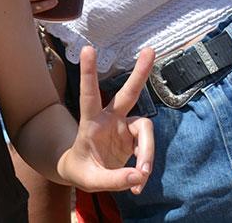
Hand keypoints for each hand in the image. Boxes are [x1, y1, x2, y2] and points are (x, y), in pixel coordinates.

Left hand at [57, 46, 154, 194]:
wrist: (83, 173)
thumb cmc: (80, 171)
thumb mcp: (90, 181)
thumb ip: (114, 180)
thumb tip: (140, 177)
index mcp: (91, 123)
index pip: (89, 95)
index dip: (89, 73)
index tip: (88, 49)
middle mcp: (109, 119)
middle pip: (128, 93)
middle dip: (140, 73)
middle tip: (150, 50)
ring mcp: (123, 127)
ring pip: (145, 127)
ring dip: (148, 152)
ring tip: (142, 177)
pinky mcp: (133, 138)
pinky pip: (147, 148)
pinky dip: (145, 166)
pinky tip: (138, 183)